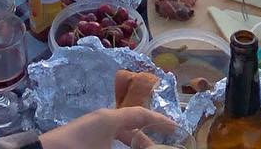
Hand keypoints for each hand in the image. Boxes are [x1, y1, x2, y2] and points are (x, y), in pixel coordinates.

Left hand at [40, 107, 180, 148]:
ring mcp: (92, 129)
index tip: (176, 128)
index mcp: (110, 118)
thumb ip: (129, 146)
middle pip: (131, 126)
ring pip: (119, 135)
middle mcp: (102, 120)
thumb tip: (146, 148)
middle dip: (146, 140)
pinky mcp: (84, 140)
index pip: (141, 115)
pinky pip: (108, 141)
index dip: (160, 121)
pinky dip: (119, 146)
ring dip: (132, 145)